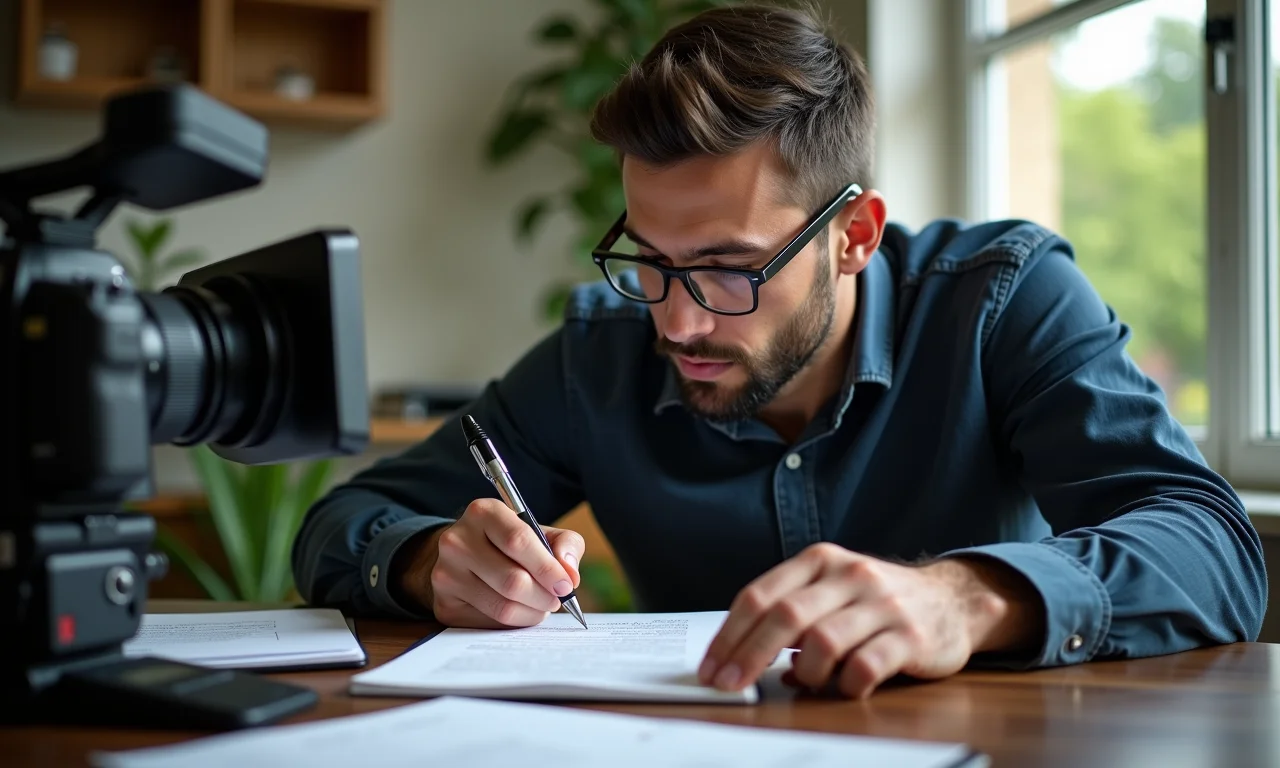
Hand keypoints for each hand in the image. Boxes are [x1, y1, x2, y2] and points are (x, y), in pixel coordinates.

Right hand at [393, 498, 583, 627]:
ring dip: (532, 612)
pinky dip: (514, 622)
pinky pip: (489, 623)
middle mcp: (457, 540)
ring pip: (502, 606)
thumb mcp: (540, 531)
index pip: (518, 541)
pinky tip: (519, 611)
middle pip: (512, 580)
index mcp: (483, 512)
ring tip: (541, 606)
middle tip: (556, 600)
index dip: (547, 568)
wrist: (462, 556)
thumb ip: (565, 544)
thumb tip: (569, 574)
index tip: (566, 585)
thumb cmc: (509, 542)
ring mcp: (446, 574)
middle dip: (544, 596)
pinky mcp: (444, 604)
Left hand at [697, 543, 1041, 698]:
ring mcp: (882, 603)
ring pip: (822, 642)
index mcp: (820, 561)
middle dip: (748, 656)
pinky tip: (846, 687)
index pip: (760, 596)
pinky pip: (866, 665)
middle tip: (729, 686)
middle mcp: (849, 575)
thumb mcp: (830, 591)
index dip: (729, 635)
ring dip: (805, 673)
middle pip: (784, 617)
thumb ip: (791, 614)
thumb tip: (745, 656)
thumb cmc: (876, 601)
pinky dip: (846, 684)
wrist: (952, 599)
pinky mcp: (911, 635)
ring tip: (809, 681)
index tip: (711, 667)